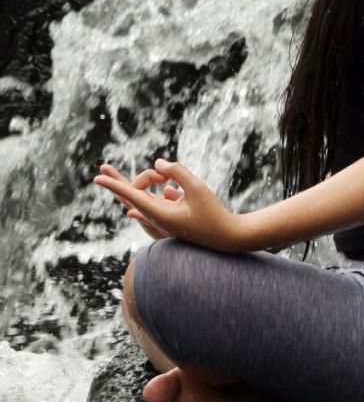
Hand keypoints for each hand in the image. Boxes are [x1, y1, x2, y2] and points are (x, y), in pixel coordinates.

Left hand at [93, 159, 244, 252]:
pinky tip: (161, 179)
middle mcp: (158, 217)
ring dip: (143, 180)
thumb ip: (178, 172)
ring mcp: (164, 217)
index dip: (114, 184)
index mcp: (161, 214)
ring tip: (133, 172)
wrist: (226, 238)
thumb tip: (158, 164)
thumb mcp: (197, 188)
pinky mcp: (172, 216)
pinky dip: (156, 187)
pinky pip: (156, 199)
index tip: (97, 177)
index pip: (132, 196)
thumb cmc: (214, 214)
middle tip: (103, 166)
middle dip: (119, 180)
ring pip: (144, 197)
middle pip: (133, 195)